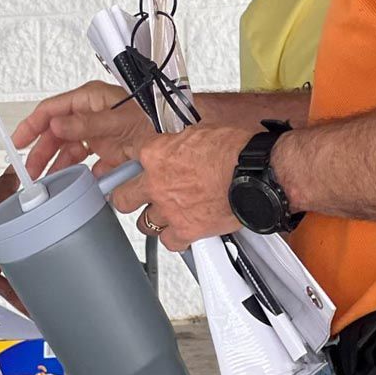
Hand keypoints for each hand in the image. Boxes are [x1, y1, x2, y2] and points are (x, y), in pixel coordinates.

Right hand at [12, 80, 152, 179]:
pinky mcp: (112, 150)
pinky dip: (81, 175)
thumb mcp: (117, 120)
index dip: (31, 126)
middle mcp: (92, 115)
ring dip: (58, 166)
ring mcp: (101, 133)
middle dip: (41, 152)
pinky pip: (89, 163)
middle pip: (56, 133)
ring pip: (70, 150)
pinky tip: (76, 185)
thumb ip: (85, 124)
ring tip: (48, 183)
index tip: (17, 142)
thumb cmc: (155, 116)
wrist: (182, 131)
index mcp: (89, 100)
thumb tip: (56, 126)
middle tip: (31, 173)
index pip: (50, 110)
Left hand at [112, 125, 252, 249]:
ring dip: (152, 218)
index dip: (126, 160)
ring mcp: (168, 209)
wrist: (253, 173)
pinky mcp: (186, 231)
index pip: (126, 155)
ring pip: (144, 223)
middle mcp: (155, 183)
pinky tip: (181, 230)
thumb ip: (176, 143)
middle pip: (122, 197)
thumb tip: (174, 144)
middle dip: (125, 196)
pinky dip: (174, 238)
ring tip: (163, 214)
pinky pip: (169, 242)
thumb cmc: (232, 150)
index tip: (127, 165)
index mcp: (154, 153)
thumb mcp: (196, 132)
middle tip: (132, 196)